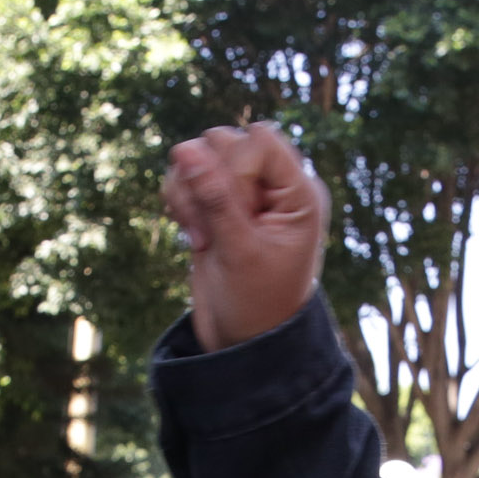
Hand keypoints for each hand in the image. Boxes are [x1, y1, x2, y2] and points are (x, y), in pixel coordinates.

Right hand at [163, 124, 329, 351]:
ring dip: (189, 195)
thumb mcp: (238, 253)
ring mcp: (243, 191)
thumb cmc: (256, 303)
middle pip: (226, 140)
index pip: (261, 139)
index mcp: (298, 192)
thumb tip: (185, 148)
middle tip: (219, 232)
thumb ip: (214, 199)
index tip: (241, 216)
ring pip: (199, 153)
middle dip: (209, 183)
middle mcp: (273, 185)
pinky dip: (180, 201)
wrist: (242, 338)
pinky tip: (195, 238)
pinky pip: (185, 174)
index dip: (238, 170)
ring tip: (203, 238)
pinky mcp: (215, 202)